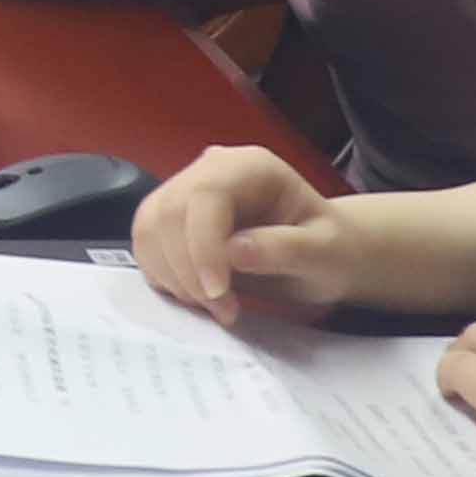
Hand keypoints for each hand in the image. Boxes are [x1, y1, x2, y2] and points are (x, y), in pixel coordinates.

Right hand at [132, 145, 355, 319]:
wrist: (321, 255)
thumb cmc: (329, 250)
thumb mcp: (324, 253)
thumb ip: (284, 249)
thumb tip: (234, 252)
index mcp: (250, 166)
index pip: (205, 195)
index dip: (202, 246)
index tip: (218, 294)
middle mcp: (209, 170)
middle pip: (168, 212)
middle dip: (187, 270)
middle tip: (225, 310)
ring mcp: (184, 192)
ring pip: (149, 229)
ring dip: (173, 277)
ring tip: (216, 306)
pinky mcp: (169, 220)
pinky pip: (146, 246)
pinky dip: (164, 278)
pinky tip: (198, 297)